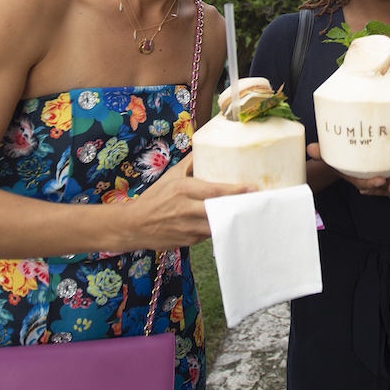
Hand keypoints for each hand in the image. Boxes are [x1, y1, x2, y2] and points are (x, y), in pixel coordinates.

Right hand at [127, 154, 254, 250]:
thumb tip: (204, 148)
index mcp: (183, 190)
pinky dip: (218, 229)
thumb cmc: (154, 198)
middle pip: (220, 210)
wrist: (134, 225)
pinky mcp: (188, 241)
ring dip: (230, 220)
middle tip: (255, 203)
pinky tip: (227, 224)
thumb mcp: (171, 176)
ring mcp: (188, 228)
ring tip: (246, 214)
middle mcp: (186, 209)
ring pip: (217, 225)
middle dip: (238, 207)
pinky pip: (209, 235)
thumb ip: (190, 163)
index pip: (215, 190)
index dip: (235, 191)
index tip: (252, 188)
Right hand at [307, 137, 389, 202]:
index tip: (381, 182)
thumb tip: (309, 148)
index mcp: (359, 177)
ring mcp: (386, 171)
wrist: (350, 157)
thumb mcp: (329, 155)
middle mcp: (374, 177)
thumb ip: (321, 153)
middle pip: (389, 181)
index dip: (373, 184)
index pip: (366, 183)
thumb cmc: (339, 156)